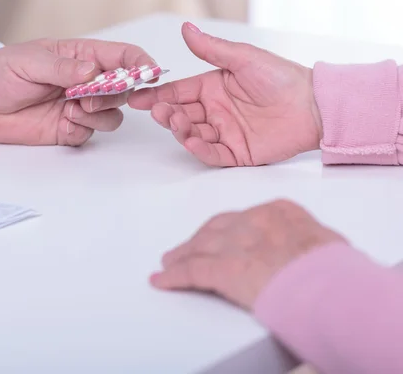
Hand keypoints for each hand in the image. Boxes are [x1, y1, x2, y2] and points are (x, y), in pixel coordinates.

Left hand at [0, 38, 155, 145]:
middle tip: (90, 96)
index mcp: (80, 56)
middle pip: (123, 88)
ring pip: (112, 114)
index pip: (121, 55)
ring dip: (100, 113)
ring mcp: (78, 106)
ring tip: (72, 109)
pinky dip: (83, 128)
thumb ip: (61, 68)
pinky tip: (63, 121)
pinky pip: (91, 133)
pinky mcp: (69, 129)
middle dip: (116, 93)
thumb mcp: (27, 61)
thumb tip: (93, 71)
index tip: (148, 74)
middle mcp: (85, 82)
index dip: (140, 63)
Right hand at [129, 22, 321, 165]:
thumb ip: (212, 48)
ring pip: (192, 134)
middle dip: (166, 114)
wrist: (313, 106)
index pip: (179, 92)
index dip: (157, 95)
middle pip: (181, 114)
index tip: (138, 97)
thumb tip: (186, 30)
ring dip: (180, 129)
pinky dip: (199, 149)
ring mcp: (225, 132)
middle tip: (159, 111)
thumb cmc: (282, 78)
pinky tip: (191, 140)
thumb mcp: (243, 59)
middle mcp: (215, 111)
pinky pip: (212, 153)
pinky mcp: (236, 152)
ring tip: (175, 121)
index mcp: (213, 88)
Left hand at [150, 199, 345, 309]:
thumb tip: (309, 251)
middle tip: (186, 247)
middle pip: (215, 229)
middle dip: (199, 239)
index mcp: (277, 212)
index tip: (219, 235)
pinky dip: (173, 277)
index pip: (243, 219)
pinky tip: (161, 280)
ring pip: (199, 247)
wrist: (328, 283)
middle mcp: (251, 223)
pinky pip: (190, 272)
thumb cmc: (334, 268)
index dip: (226, 229)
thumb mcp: (325, 243)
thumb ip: (306, 241)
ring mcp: (234, 244)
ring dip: (182, 255)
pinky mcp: (221, 269)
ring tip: (169, 261)